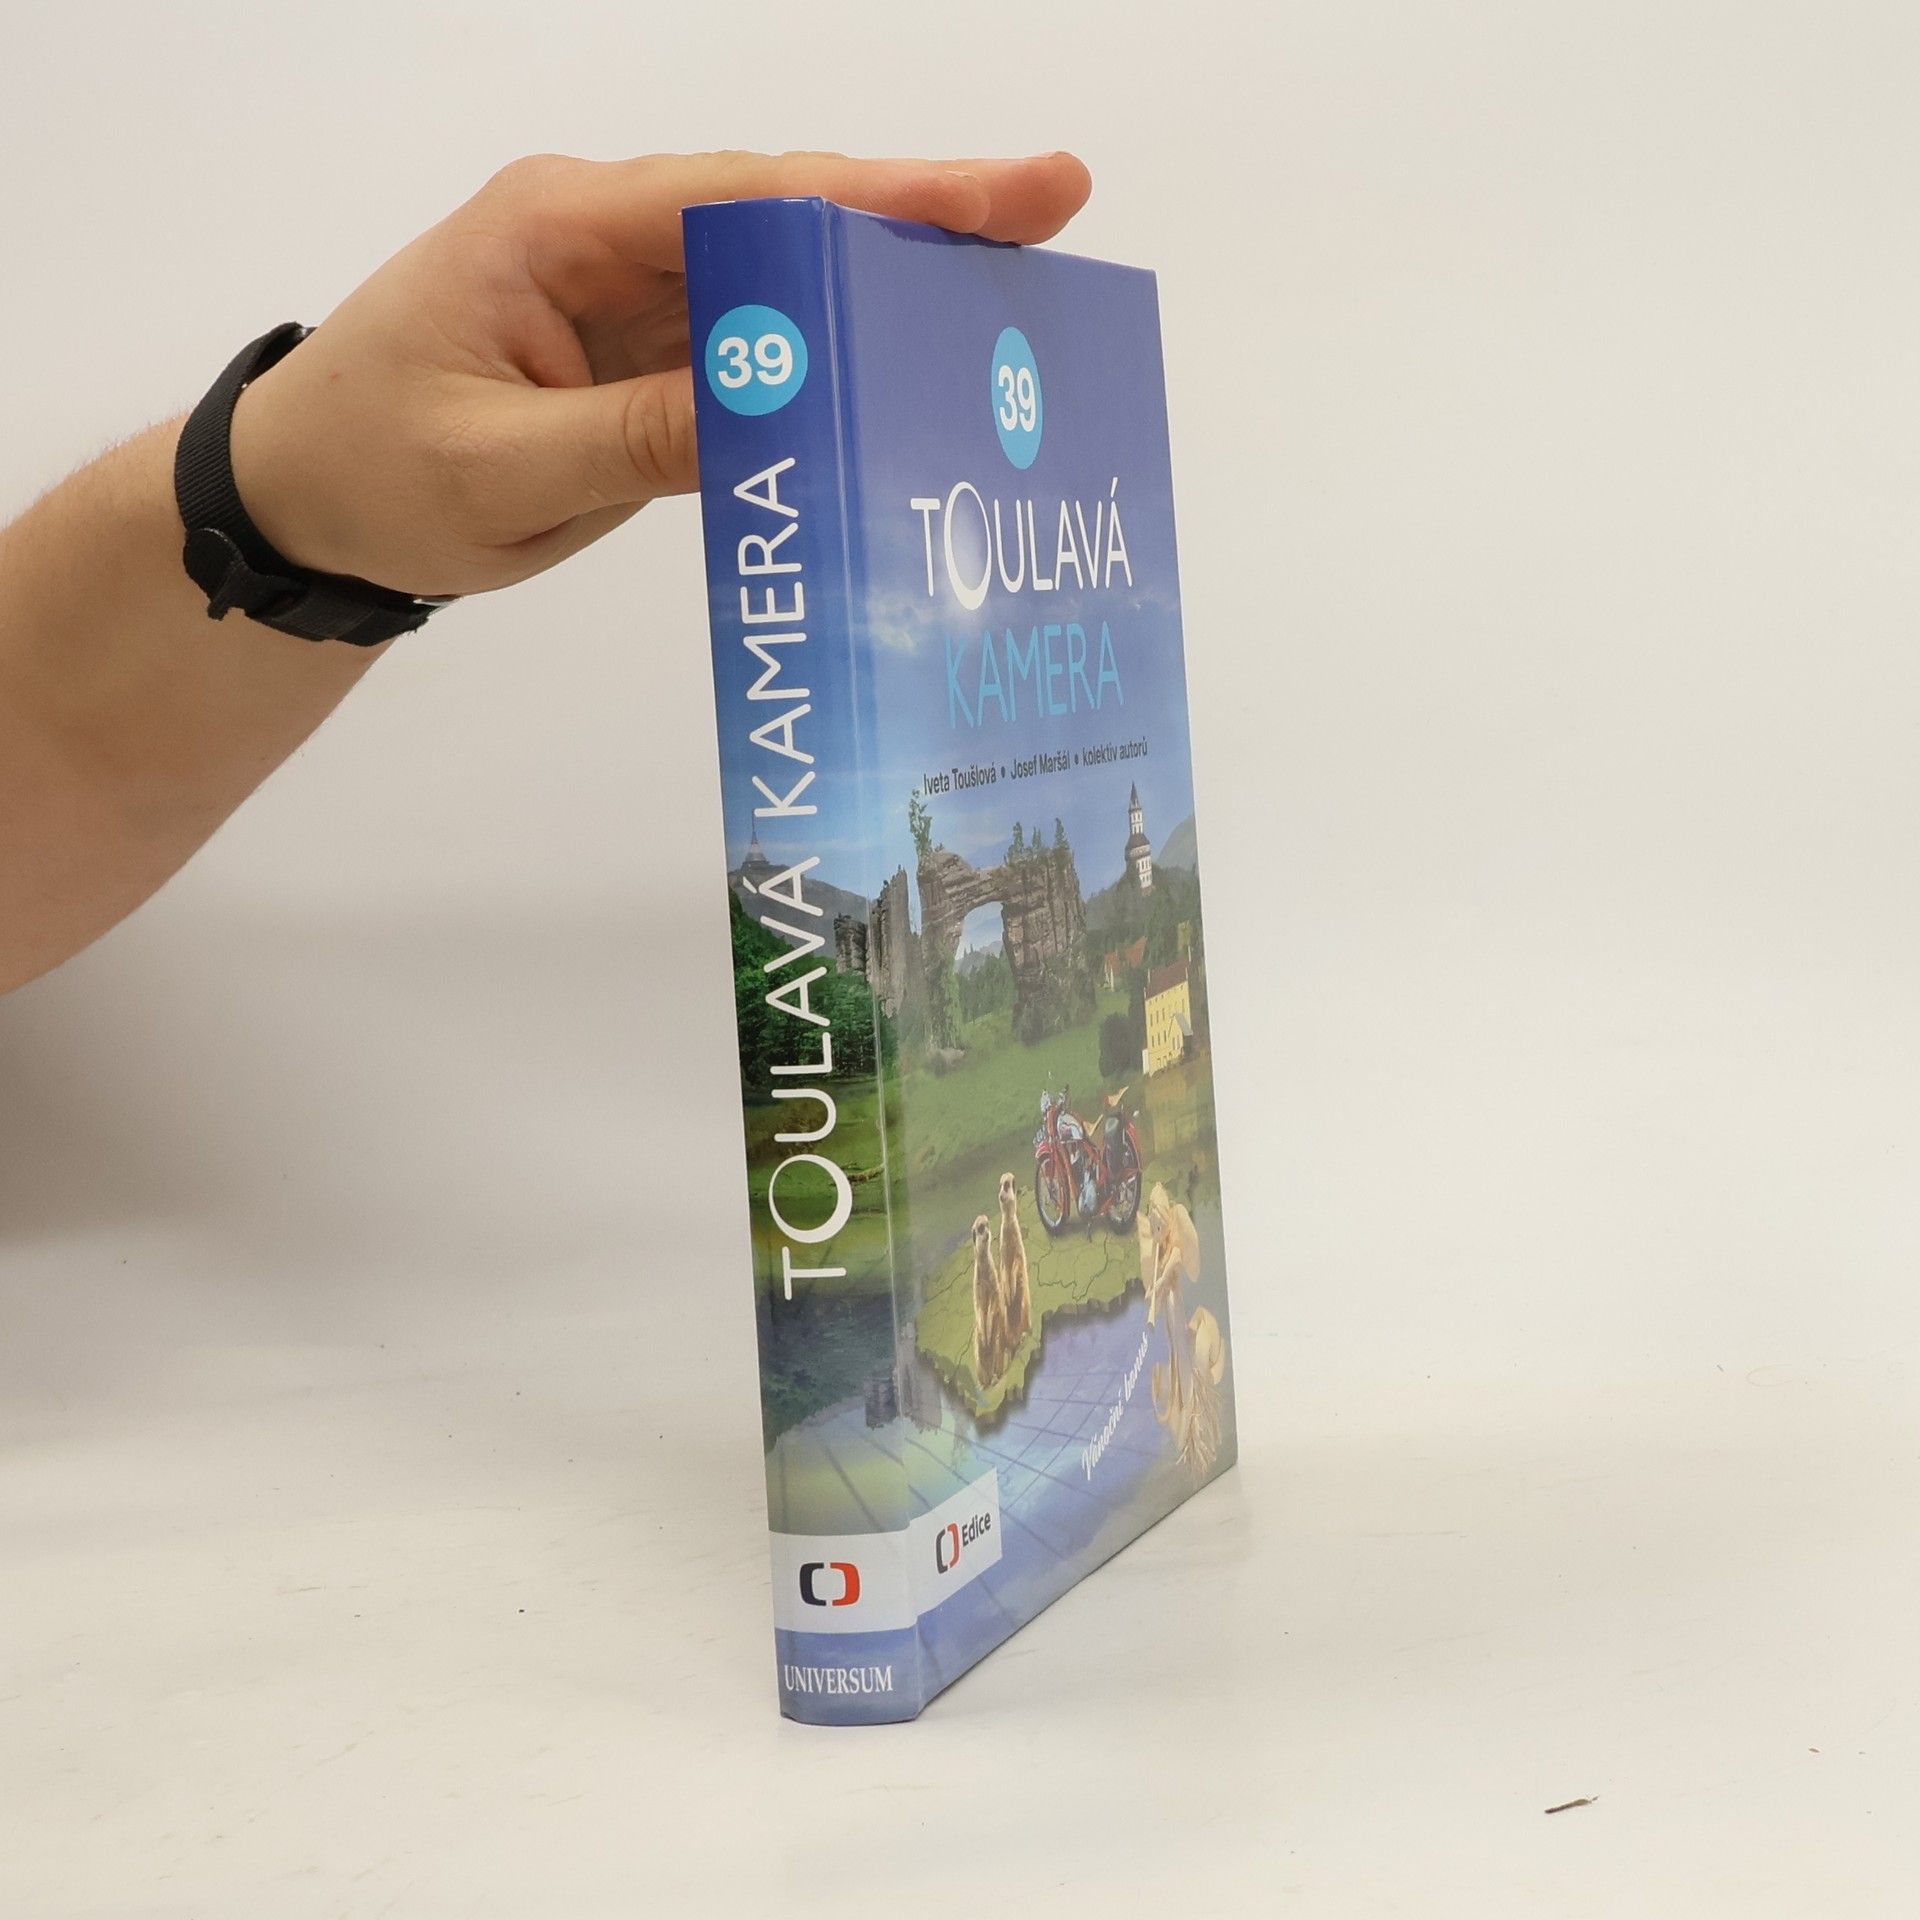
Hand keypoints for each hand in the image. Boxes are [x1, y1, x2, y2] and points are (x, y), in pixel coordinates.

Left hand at [227, 150, 1092, 598]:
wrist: (305, 500)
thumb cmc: (373, 469)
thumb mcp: (498, 469)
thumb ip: (638, 440)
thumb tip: (782, 412)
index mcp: (563, 228)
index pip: (748, 197)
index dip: (884, 194)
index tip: (1004, 191)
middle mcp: (609, 238)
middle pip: (788, 214)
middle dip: (921, 214)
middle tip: (1054, 212)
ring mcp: (632, 297)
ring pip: (785, 280)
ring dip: (891, 289)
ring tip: (1013, 298)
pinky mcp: (645, 358)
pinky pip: (757, 349)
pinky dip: (833, 364)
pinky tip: (909, 376)